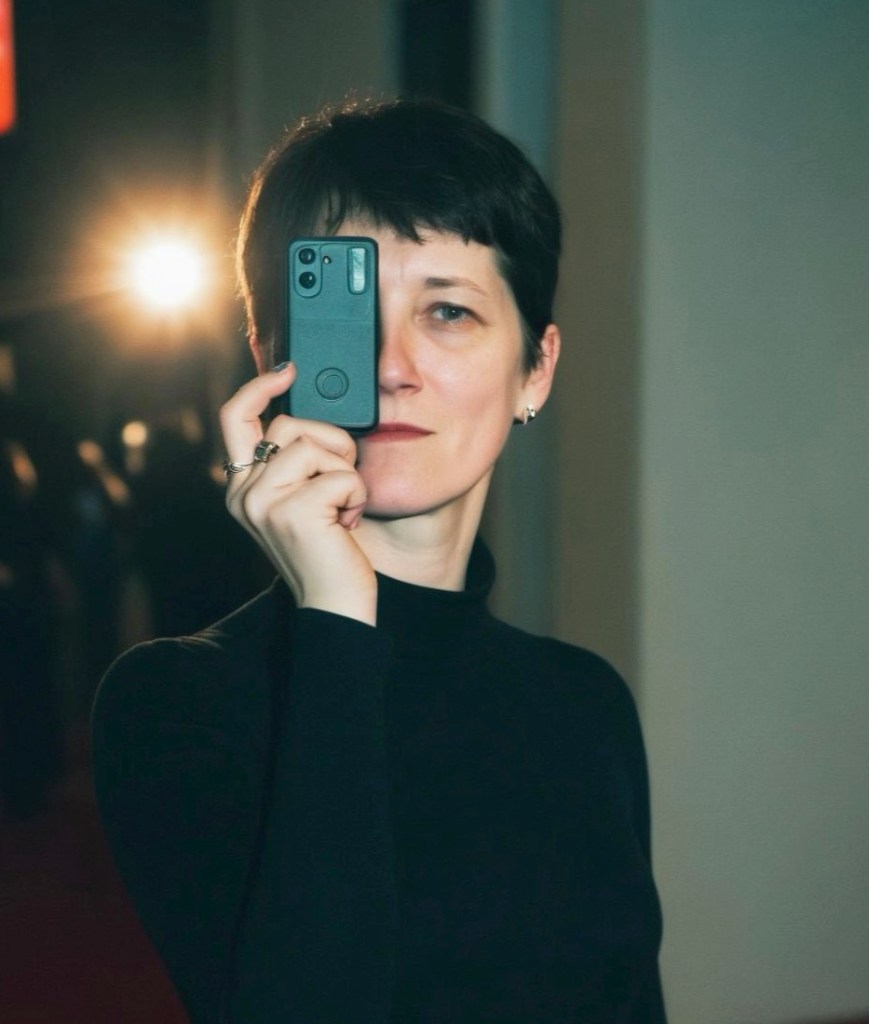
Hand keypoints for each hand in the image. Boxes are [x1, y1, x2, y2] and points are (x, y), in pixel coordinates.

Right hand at [220, 363, 376, 624]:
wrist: (335, 603)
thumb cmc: (327, 548)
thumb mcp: (301, 498)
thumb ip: (293, 461)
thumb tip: (304, 408)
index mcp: (241, 486)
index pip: (234, 417)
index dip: (259, 387)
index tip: (288, 370)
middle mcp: (243, 493)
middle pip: (290, 425)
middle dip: (331, 445)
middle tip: (339, 486)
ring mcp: (263, 502)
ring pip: (315, 445)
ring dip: (346, 473)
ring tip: (341, 508)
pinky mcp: (292, 513)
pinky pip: (342, 475)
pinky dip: (357, 496)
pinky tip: (347, 524)